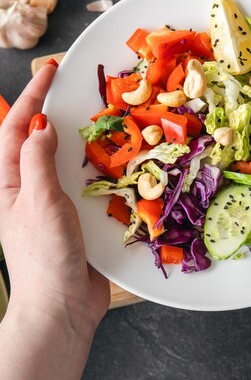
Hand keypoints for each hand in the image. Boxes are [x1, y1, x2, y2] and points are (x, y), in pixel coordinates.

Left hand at [0, 63, 108, 338]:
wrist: (62, 307)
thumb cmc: (44, 256)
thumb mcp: (37, 201)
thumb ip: (37, 160)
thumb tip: (42, 125)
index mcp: (7, 183)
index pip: (16, 128)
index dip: (31, 97)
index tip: (49, 72)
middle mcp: (26, 189)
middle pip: (36, 139)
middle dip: (50, 110)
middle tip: (73, 88)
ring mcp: (50, 203)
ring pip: (62, 160)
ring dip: (76, 138)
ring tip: (96, 117)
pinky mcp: (73, 217)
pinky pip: (83, 182)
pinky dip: (95, 166)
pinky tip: (112, 159)